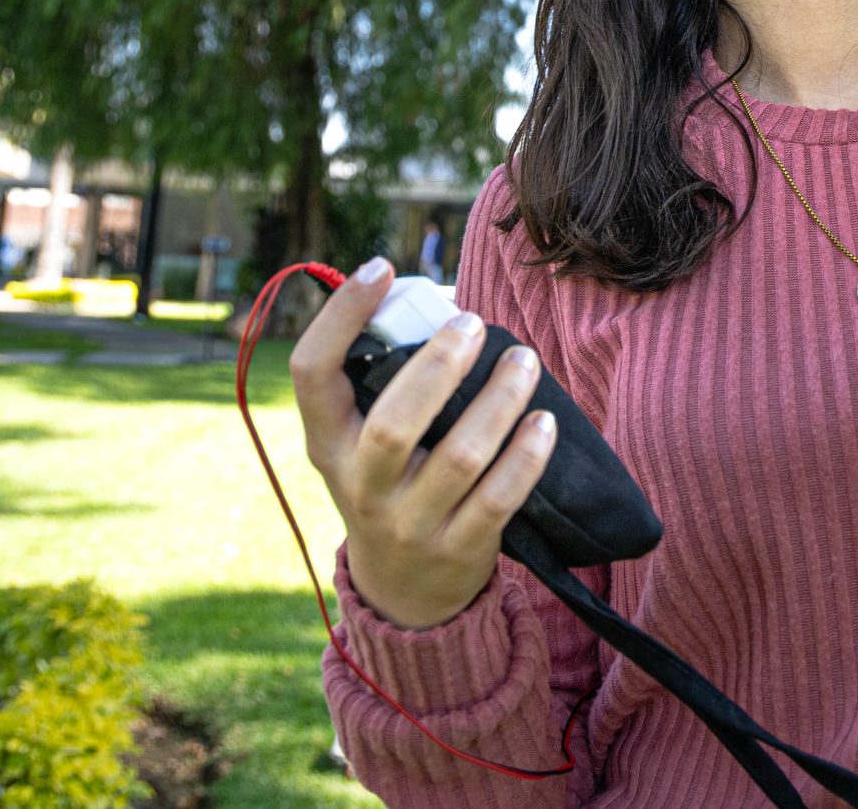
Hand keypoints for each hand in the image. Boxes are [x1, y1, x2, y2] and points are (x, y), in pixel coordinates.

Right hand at [286, 259, 557, 629]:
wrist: (402, 590)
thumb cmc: (390, 482)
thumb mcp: (360, 441)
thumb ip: (384, 381)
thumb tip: (436, 297)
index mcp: (327, 443)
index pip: (312, 373)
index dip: (339, 316)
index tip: (380, 267)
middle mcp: (361, 485)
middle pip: (393, 424)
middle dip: (438, 367)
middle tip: (473, 322)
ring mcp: (409, 523)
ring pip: (459, 459)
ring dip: (498, 402)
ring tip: (524, 360)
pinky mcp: (458, 549)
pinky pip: (498, 499)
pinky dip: (526, 457)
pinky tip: (544, 422)